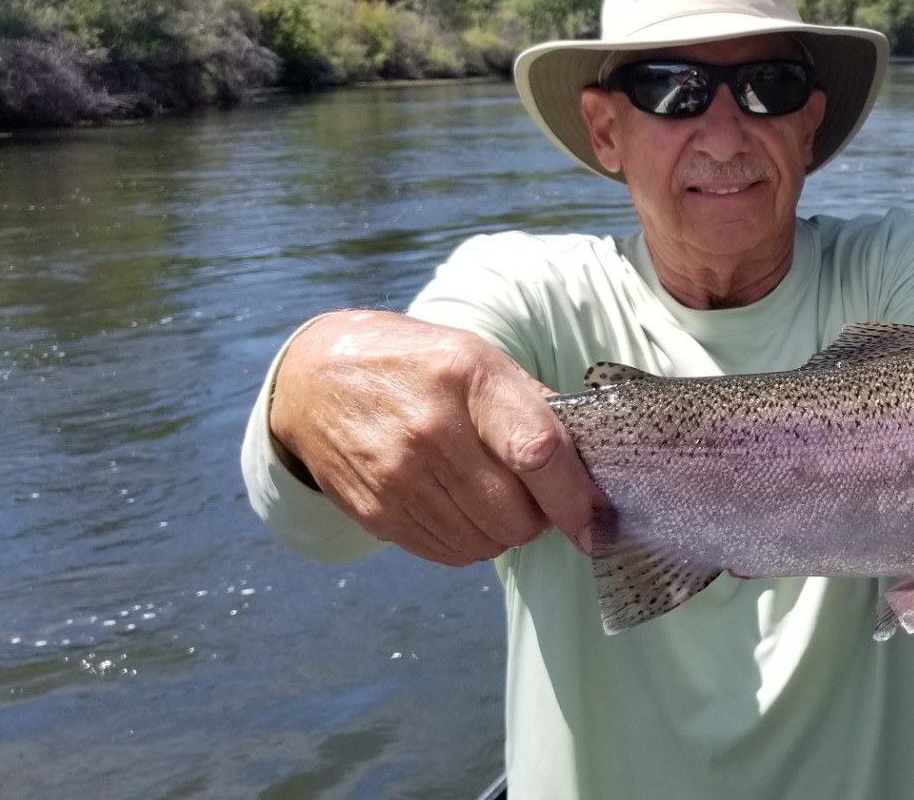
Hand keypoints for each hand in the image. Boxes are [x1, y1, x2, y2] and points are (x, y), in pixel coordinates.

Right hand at [268, 311, 598, 565]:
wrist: (315, 379)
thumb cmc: (417, 366)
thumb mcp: (479, 358)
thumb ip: (537, 408)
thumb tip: (591, 465)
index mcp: (469, 377)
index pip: (538, 453)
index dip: (577, 500)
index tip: (598, 525)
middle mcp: (430, 429)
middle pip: (515, 514)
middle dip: (540, 517)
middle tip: (534, 495)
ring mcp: (396, 475)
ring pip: (484, 543)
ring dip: (504, 532)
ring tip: (493, 497)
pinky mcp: (374, 511)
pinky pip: (448, 554)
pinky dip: (468, 542)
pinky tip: (459, 508)